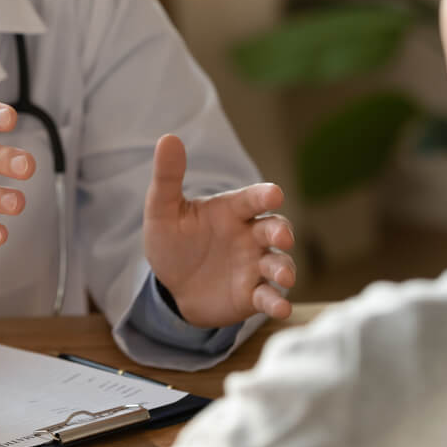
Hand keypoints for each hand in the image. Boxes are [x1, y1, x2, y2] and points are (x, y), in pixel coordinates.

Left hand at [144, 135, 296, 326]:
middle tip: (280, 236)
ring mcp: (254, 265)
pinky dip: (277, 302)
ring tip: (282, 276)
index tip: (274, 194)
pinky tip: (280, 309)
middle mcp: (249, 235)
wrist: (172, 286)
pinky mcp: (252, 295)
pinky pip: (269, 297)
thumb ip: (167, 178)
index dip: (264, 196)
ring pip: (278, 262)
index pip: (253, 198)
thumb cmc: (172, 243)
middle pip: (274, 227)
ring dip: (284, 268)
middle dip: (281, 231)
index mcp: (231, 210)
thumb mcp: (162, 211)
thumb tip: (168, 138)